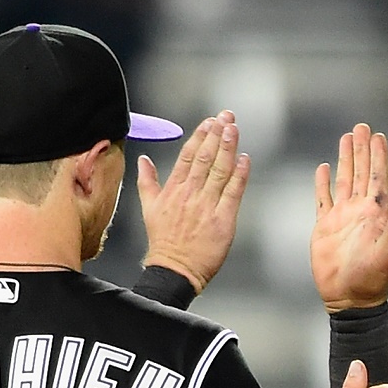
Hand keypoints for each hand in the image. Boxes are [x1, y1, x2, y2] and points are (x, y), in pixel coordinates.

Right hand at [139, 111, 250, 294]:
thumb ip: (147, 182)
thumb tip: (143, 160)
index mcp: (173, 190)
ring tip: (234, 129)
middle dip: (216, 134)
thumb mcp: (149, 209)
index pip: (187, 156)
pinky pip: (232, 192)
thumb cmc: (163, 242)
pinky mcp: (222, 220)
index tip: (209, 121)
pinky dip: (239, 175)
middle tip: (226, 116)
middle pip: (205, 158)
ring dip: (228, 148)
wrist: (173, 270)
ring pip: (219, 171)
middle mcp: (190, 195)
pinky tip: (245, 160)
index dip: (200, 136)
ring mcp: (206, 207)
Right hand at [312, 123, 387, 312]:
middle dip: (362, 149)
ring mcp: (342, 218)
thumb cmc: (373, 279)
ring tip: (346, 138)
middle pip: (362, 172)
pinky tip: (324, 168)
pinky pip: (323, 199)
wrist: (349, 299)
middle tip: (363, 126)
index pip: (379, 177)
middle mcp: (360, 211)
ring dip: (346, 159)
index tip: (379, 135)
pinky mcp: (325, 227)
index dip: (379, 156)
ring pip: (344, 180)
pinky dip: (323, 183)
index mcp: (377, 213)